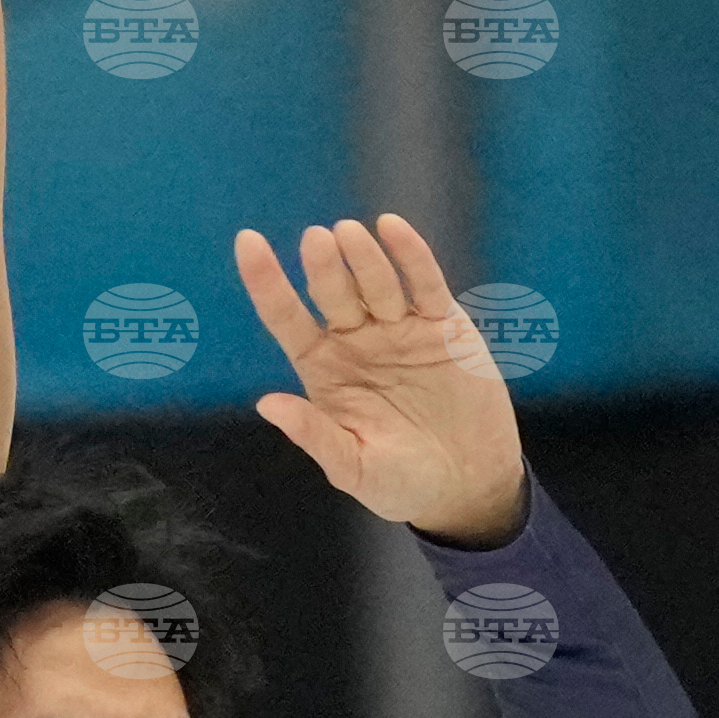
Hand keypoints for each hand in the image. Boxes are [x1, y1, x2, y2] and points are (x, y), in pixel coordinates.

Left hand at [232, 213, 526, 545]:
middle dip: (323, 268)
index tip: (248, 241)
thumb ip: (316, 436)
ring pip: (376, 283)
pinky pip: (424, 284)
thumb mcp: (355, 467)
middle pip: (333, 294)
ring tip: (349, 234)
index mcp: (323, 368)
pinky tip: (393, 229)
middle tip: (316, 241)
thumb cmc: (402, 482)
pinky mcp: (442, 326)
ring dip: (362, 258)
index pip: (286, 317)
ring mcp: (398, 328)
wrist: (470, 489)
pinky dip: (411, 255)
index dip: (267, 281)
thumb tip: (266, 405)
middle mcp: (355, 340)